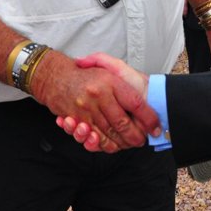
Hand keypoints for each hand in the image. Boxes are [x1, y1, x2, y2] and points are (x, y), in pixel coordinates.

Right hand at [28, 52, 158, 151]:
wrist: (55, 77)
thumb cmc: (85, 74)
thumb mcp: (106, 65)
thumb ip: (122, 70)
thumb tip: (144, 85)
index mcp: (111, 81)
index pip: (136, 102)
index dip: (148, 118)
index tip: (156, 126)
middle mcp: (99, 95)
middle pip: (123, 123)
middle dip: (136, 136)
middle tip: (143, 140)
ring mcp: (86, 109)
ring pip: (109, 133)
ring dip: (122, 143)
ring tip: (130, 144)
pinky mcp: (76, 120)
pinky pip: (93, 137)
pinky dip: (104, 144)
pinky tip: (112, 144)